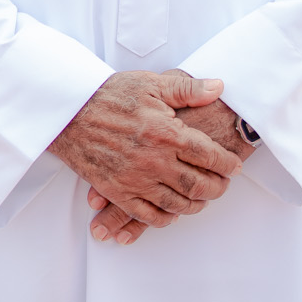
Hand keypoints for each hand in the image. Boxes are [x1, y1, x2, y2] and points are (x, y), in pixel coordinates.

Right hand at [86, 92, 255, 242]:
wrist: (67, 111)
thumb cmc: (108, 95)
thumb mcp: (150, 83)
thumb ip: (187, 88)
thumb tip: (219, 87)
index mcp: (166, 133)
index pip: (208, 155)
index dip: (227, 163)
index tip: (234, 166)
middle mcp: (154, 160)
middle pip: (197, 184)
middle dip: (217, 187)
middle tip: (224, 185)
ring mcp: (135, 179)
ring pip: (176, 203)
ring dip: (195, 205)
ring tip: (203, 199)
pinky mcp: (116, 191)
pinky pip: (147, 214)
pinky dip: (164, 218)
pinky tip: (172, 213)